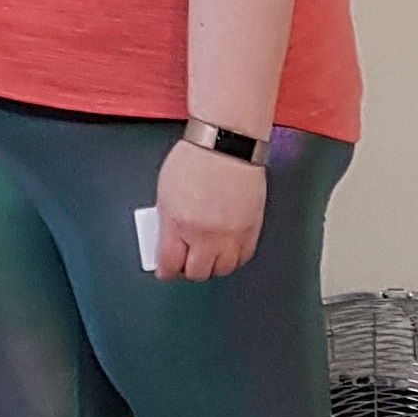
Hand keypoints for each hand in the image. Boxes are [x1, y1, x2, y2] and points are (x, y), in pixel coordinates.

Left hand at [151, 137, 266, 279]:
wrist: (227, 144)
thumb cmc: (195, 158)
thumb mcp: (165, 191)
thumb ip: (167, 219)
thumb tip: (167, 238)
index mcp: (178, 223)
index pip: (170, 264)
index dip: (165, 270)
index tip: (165, 270)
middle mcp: (205, 234)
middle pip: (198, 272)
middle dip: (188, 269)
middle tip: (185, 261)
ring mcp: (231, 234)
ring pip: (223, 268)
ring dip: (213, 265)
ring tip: (206, 255)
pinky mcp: (252, 229)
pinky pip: (243, 257)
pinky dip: (234, 257)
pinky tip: (226, 248)